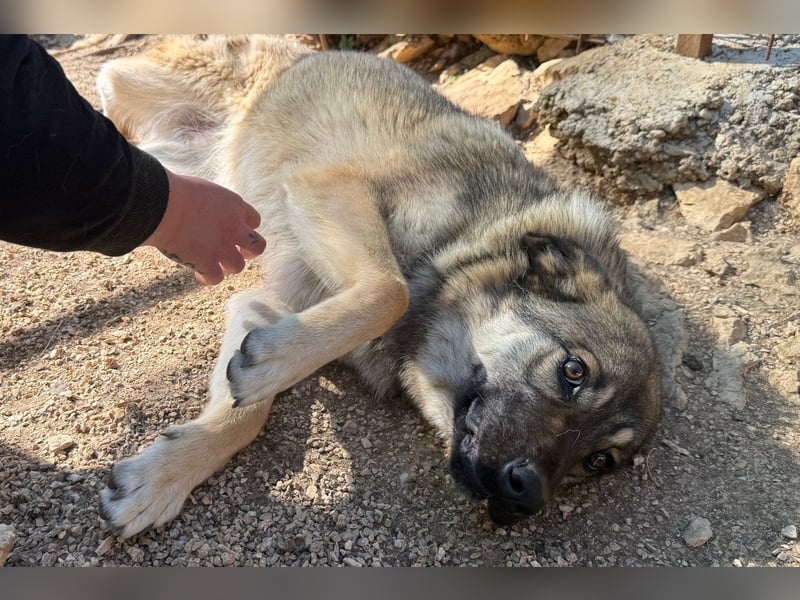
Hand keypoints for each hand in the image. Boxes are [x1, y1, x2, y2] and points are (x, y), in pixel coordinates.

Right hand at [142, 170, 266, 284]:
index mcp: (235, 206)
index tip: (235, 231)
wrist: (162, 204)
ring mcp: (222, 247)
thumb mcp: (203, 189)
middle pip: (258, 246)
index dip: (246, 228)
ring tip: (213, 263)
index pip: (254, 220)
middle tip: (236, 253)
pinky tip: (197, 272)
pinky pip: (215, 278)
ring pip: (238, 266)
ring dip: (227, 266)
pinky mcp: (207, 262)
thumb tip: (205, 211)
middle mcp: (234, 228)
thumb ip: (213, 204)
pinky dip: (207, 278)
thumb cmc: (174, 191)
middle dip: (248, 252)